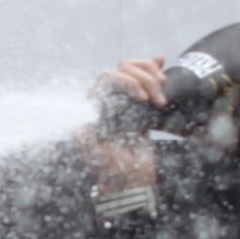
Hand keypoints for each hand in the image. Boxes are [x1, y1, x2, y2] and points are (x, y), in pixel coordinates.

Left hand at [79, 59, 164, 200]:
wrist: (132, 179)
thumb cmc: (113, 169)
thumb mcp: (98, 157)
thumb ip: (86, 143)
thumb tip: (76, 126)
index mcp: (94, 106)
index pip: (107, 77)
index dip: (127, 80)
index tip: (142, 98)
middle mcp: (106, 99)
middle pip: (123, 69)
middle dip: (144, 78)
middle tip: (157, 99)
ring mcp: (122, 99)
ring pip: (134, 70)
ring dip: (151, 74)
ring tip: (164, 89)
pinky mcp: (137, 103)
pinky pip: (143, 79)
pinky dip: (152, 68)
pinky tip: (161, 59)